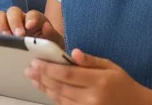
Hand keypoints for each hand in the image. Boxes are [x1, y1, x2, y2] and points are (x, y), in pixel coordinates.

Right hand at [0, 6, 63, 47]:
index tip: (30, 26)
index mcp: (35, 20)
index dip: (31, 18)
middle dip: (13, 21)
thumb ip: (52, 36)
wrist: (38, 63)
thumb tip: (46, 26)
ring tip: (4, 38)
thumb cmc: (46, 52)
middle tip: (17, 35)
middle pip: (12, 11)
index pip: (32, 14)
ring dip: (0, 25)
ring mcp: (7, 26)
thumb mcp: (54, 45)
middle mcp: (20, 20)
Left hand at [25, 49, 151, 104]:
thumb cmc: (122, 83)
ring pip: (59, 98)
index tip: (36, 61)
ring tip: (33, 78)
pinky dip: (53, 97)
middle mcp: (92, 98)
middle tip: (29, 69)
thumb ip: (90, 60)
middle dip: (42, 77)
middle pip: (60, 87)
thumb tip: (73, 52)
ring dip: (44, 88)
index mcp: (99, 81)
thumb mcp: (111, 66)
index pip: (68, 75)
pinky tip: (45, 89)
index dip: (49, 69)